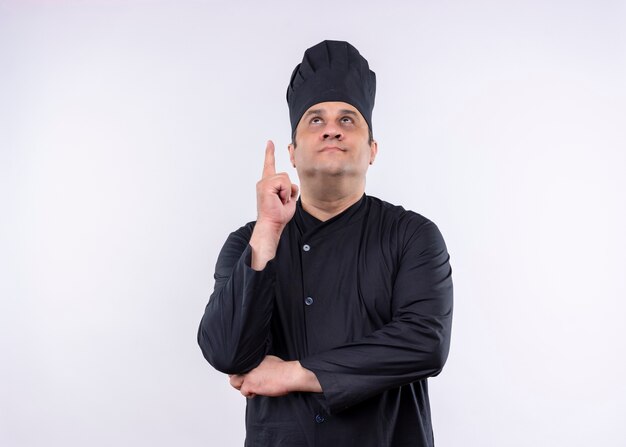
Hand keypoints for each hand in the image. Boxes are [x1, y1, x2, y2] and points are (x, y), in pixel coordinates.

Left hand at [228, 355, 320, 397]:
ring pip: (233, 382)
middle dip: (238, 378)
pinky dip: (250, 394)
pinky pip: (243, 392)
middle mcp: (249, 365)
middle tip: (247, 382)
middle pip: (232, 372)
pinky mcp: (250, 384)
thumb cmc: (284, 370)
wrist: (289, 375)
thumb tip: (258, 369)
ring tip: (251, 387)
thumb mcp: (270, 360)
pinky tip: (258, 392)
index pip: (239, 364)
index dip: (241, 371)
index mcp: (254, 359)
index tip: (246, 374)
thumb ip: (260, 364)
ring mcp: (248, 374)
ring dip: (241, 386)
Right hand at [249, 141, 298, 269]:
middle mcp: (264, 181)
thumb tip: (293, 185)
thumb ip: (290, 189)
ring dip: (286, 192)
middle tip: (281, 201)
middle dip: (288, 189)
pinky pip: (283, 182)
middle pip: (284, 175)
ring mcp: (263, 183)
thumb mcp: (288, 199)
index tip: (269, 143)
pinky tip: (278, 200)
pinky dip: (284, 193)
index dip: (269, 153)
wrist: (272, 224)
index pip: (269, 165)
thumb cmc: (278, 215)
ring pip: (284, 178)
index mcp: (268, 184)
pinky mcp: (265, 185)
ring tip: (280, 201)